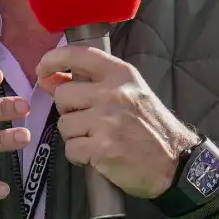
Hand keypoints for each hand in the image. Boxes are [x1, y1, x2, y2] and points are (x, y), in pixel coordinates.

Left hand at [36, 46, 200, 198]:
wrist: (175, 162)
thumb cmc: (152, 127)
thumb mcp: (132, 94)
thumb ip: (96, 83)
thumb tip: (53, 79)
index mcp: (121, 74)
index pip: (78, 55)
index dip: (53, 59)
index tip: (42, 71)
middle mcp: (114, 93)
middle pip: (63, 95)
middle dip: (68, 110)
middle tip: (86, 121)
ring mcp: (107, 121)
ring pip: (65, 125)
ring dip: (75, 136)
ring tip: (96, 140)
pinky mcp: (102, 149)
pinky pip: (71, 149)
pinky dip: (79, 156)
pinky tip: (97, 156)